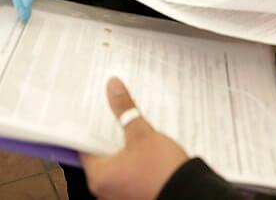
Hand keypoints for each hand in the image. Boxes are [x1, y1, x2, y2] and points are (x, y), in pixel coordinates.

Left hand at [81, 78, 188, 199]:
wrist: (190, 195)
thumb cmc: (161, 171)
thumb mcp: (141, 134)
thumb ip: (124, 109)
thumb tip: (113, 87)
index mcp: (98, 177)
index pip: (84, 146)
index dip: (89, 126)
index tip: (93, 110)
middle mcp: (105, 191)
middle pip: (101, 154)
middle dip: (109, 134)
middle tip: (113, 112)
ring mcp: (122, 196)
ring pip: (117, 165)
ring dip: (123, 147)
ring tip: (130, 125)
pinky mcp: (137, 196)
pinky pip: (130, 174)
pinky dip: (133, 160)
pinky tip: (143, 145)